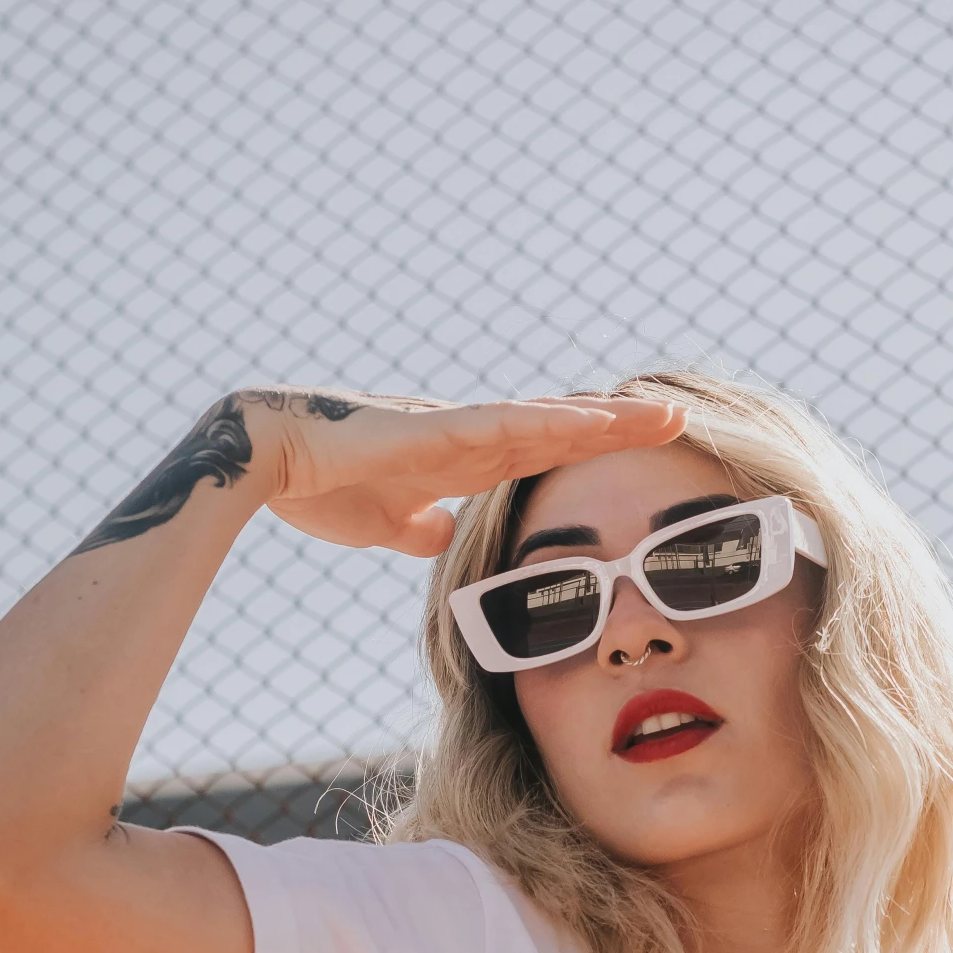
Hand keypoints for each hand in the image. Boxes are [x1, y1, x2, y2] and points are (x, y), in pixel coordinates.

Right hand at [247, 388, 686, 552]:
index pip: (546, 452)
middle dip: (623, 427)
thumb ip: (419, 526)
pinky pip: (513, 425)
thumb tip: (443, 537)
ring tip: (666, 415)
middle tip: (682, 419)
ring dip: (610, 420)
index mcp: (466, 459)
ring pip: (552, 420)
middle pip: (564, 428)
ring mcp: (461, 427)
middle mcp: (473, 435)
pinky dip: (558, 425)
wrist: (270, 458)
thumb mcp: (388, 522)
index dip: (595, 449)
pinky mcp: (442, 429)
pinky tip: (600, 424)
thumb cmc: (322, 486)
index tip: (642, 448)